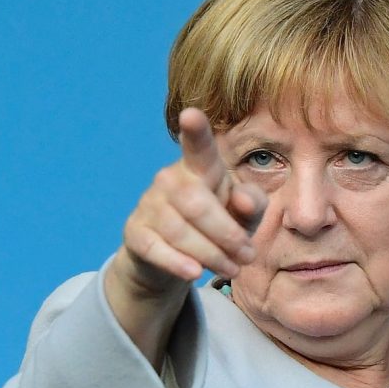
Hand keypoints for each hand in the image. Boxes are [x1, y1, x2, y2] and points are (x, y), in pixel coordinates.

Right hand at [112, 108, 266, 296]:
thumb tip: (243, 200)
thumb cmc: (218, 225)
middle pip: (197, 205)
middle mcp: (171, 180)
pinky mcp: (135, 233)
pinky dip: (176, 263)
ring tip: (232, 270)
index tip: (190, 114)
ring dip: (211, 254)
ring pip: (179, 230)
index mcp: (200, 168)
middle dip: (227, 235)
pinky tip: (193, 273)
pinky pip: (154, 248)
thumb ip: (253, 204)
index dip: (195, 131)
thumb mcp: (244, 216)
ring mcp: (149, 205)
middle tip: (248, 256)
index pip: (198, 147)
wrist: (174, 258)